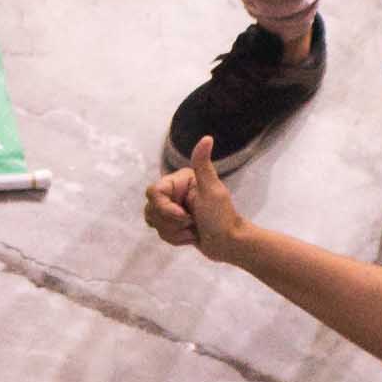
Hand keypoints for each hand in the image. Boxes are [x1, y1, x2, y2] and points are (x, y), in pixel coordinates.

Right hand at [144, 135, 248, 260]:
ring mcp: (172, 208)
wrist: (230, 244)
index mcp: (180, 181)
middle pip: (151, 209)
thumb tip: (207, 138)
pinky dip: (176, 239)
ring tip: (193, 230)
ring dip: (175, 232)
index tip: (185, 215)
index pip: (153, 192)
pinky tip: (191, 236)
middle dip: (171, 222)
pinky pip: (161, 232)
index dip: (165, 208)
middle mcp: (173, 192)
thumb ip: (203, 165)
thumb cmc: (222, 216)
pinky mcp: (173, 224)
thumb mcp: (212, 190)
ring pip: (155, 222)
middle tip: (191, 222)